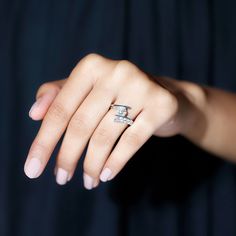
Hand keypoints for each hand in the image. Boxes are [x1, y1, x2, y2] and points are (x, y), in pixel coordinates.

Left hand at [25, 54, 186, 188]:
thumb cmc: (118, 94)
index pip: (60, 108)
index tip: (32, 168)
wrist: (163, 94)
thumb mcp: (87, 91)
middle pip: (81, 124)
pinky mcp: (161, 105)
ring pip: (105, 136)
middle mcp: (116, 71)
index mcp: (92, 66)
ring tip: (87, 180)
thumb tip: (34, 114)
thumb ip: (59, 95)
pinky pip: (131, 142)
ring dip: (91, 165)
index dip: (44, 141)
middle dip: (67, 157)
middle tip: (61, 178)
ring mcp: (141, 87)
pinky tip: (105, 175)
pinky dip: (115, 163)